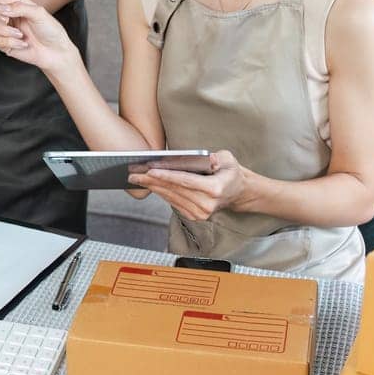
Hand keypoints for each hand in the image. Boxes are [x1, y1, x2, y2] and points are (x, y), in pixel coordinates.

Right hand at [0, 0, 78, 73]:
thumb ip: (20, 7)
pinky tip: (23, 44)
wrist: (55, 52)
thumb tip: (2, 8)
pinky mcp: (4, 44)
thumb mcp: (39, 13)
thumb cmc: (50, 30)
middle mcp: (5, 14)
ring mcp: (3, 29)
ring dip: (6, 30)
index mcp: (12, 1)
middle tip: (9, 19)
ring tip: (21, 34)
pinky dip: (12, 42)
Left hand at [128, 150, 249, 222]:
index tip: (149, 170)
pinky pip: (174, 203)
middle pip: (174, 190)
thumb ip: (217, 158)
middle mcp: (206, 204)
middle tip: (134, 173)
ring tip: (137, 178)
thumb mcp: (228, 159)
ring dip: (153, 188)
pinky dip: (161, 193)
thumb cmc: (231, 173)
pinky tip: (150, 186)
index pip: (185, 181)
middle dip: (152, 181)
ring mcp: (200, 213)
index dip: (166, 175)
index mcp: (215, 189)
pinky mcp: (195, 216)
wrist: (239, 193)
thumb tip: (206, 159)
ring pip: (171, 197)